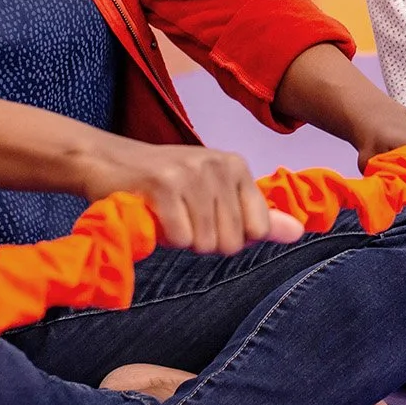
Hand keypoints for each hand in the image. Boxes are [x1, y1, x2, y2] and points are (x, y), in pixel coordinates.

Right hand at [81, 140, 303, 252]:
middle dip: (205, 242)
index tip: (209, 220)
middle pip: (232, 242)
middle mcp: (218, 164)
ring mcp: (191, 172)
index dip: (232, 237)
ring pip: (205, 243)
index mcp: (236, 166)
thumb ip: (258, 215)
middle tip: (183, 217)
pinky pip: (179, 239)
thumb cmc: (165, 183)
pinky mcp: (162, 184)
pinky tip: (154, 216)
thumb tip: (298, 233)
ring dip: (183, 240)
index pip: (258, 229)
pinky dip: (165, 238)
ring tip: (169, 215)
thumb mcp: (215, 193)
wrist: (107, 161)